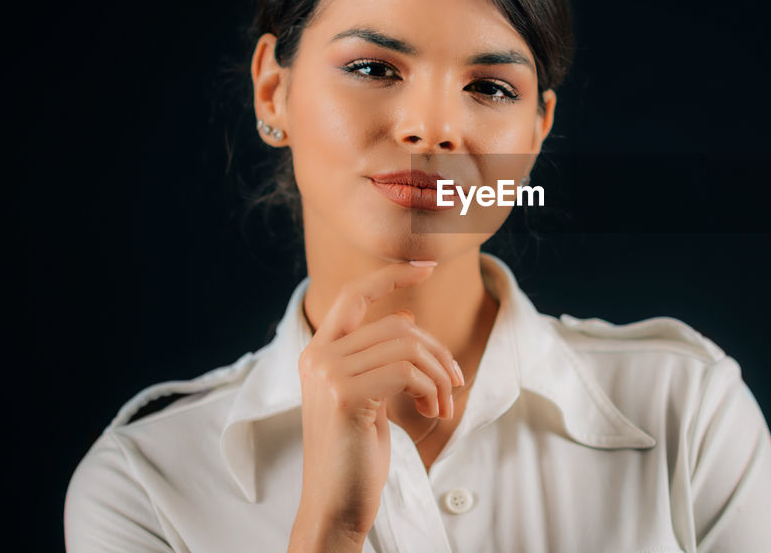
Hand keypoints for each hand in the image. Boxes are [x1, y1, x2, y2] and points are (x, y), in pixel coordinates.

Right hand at [286, 262, 465, 551]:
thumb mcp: (367, 397)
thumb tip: (407, 319)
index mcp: (318, 353)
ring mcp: (327, 373)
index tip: (427, 265)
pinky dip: (431, 389)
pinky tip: (431, 413)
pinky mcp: (344, 394)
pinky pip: (407, 371)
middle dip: (437, 353)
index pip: (354, 294)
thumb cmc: (355, 454)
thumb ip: (377, 359)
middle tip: (454, 384)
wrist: (336, 504)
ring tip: (442, 405)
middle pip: (398, 326)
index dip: (391, 276)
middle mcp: (317, 357)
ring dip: (439, 376)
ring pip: (408, 347)